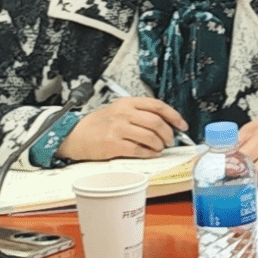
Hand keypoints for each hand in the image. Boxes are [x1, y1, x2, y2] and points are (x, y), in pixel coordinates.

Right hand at [56, 97, 187, 160]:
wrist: (75, 134)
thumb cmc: (98, 124)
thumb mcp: (118, 110)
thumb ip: (139, 113)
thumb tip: (164, 123)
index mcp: (128, 103)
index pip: (158, 106)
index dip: (174, 116)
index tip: (182, 125)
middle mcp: (124, 113)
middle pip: (156, 122)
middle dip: (168, 134)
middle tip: (170, 140)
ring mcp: (118, 129)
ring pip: (150, 137)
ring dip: (159, 145)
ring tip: (159, 148)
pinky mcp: (113, 145)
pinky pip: (139, 150)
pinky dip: (149, 153)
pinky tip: (150, 154)